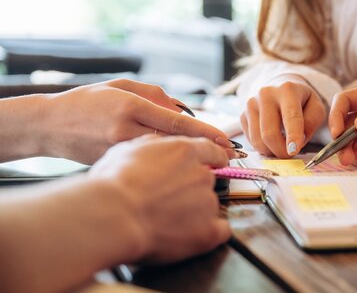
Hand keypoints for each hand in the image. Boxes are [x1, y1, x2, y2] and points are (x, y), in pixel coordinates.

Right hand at [37, 79, 232, 163]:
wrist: (50, 125)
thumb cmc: (87, 101)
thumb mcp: (121, 86)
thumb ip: (155, 95)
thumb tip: (183, 110)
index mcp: (130, 107)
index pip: (176, 121)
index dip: (205, 132)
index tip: (226, 141)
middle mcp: (125, 131)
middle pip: (175, 143)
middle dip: (203, 150)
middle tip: (229, 155)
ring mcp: (119, 151)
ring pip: (163, 157)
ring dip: (187, 160)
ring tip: (211, 162)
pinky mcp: (114, 164)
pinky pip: (147, 164)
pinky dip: (165, 165)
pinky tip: (178, 167)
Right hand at [89, 134, 230, 262]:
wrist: (113, 215)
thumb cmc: (113, 183)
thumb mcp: (129, 149)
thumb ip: (154, 145)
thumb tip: (161, 146)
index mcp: (184, 151)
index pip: (212, 151)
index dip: (214, 159)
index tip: (214, 164)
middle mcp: (201, 174)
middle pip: (206, 180)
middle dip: (192, 189)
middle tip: (168, 200)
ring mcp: (207, 203)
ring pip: (209, 205)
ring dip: (195, 211)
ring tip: (167, 220)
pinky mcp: (208, 231)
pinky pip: (219, 230)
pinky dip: (208, 233)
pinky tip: (190, 235)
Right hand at [240, 79, 325, 157]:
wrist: (279, 88)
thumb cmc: (300, 100)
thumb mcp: (315, 107)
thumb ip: (311, 123)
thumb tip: (297, 141)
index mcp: (287, 90)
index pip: (290, 116)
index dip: (293, 136)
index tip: (294, 151)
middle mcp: (265, 94)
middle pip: (269, 133)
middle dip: (280, 150)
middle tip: (290, 154)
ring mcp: (250, 104)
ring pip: (257, 139)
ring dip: (271, 151)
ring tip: (281, 148)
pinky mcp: (242, 115)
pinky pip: (250, 140)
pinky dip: (262, 146)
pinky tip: (271, 141)